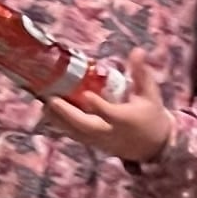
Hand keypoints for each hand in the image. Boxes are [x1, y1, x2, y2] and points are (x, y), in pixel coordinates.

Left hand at [42, 48, 175, 164]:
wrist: (152, 147)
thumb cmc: (151, 116)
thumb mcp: (150, 94)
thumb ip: (141, 73)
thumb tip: (138, 50)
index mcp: (126, 119)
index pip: (111, 114)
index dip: (99, 106)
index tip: (87, 95)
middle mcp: (111, 132)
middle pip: (87, 126)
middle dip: (68, 114)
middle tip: (51, 99)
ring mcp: (101, 141)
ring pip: (77, 133)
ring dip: (59, 120)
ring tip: (44, 104)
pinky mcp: (94, 144)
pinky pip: (75, 136)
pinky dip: (61, 125)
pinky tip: (49, 113)